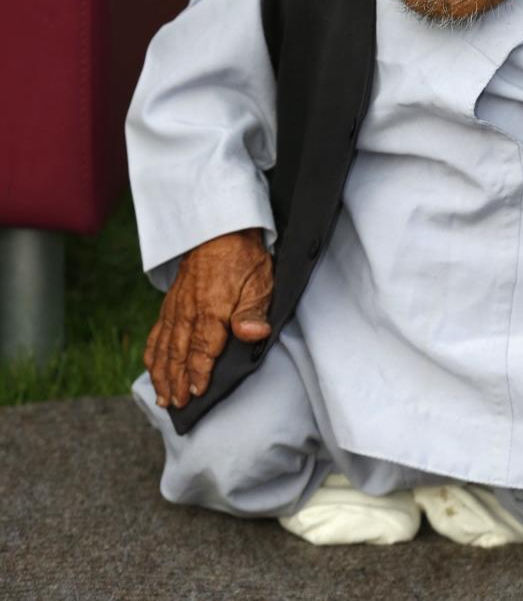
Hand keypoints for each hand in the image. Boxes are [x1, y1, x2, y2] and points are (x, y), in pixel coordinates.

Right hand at [143, 228, 272, 409]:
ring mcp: (177, 307)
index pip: (202, 350)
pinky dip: (153, 352)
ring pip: (164, 346)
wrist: (220, 227)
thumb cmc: (244, 256)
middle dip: (175, 381)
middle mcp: (189, 312)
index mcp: (212, 310)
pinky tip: (152, 366)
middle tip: (175, 404)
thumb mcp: (260, 280)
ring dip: (161, 372)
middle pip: (179, 353)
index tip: (194, 394)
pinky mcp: (171, 301)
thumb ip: (253, 310)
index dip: (198, 374)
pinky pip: (157, 331)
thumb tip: (254, 334)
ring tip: (161, 396)